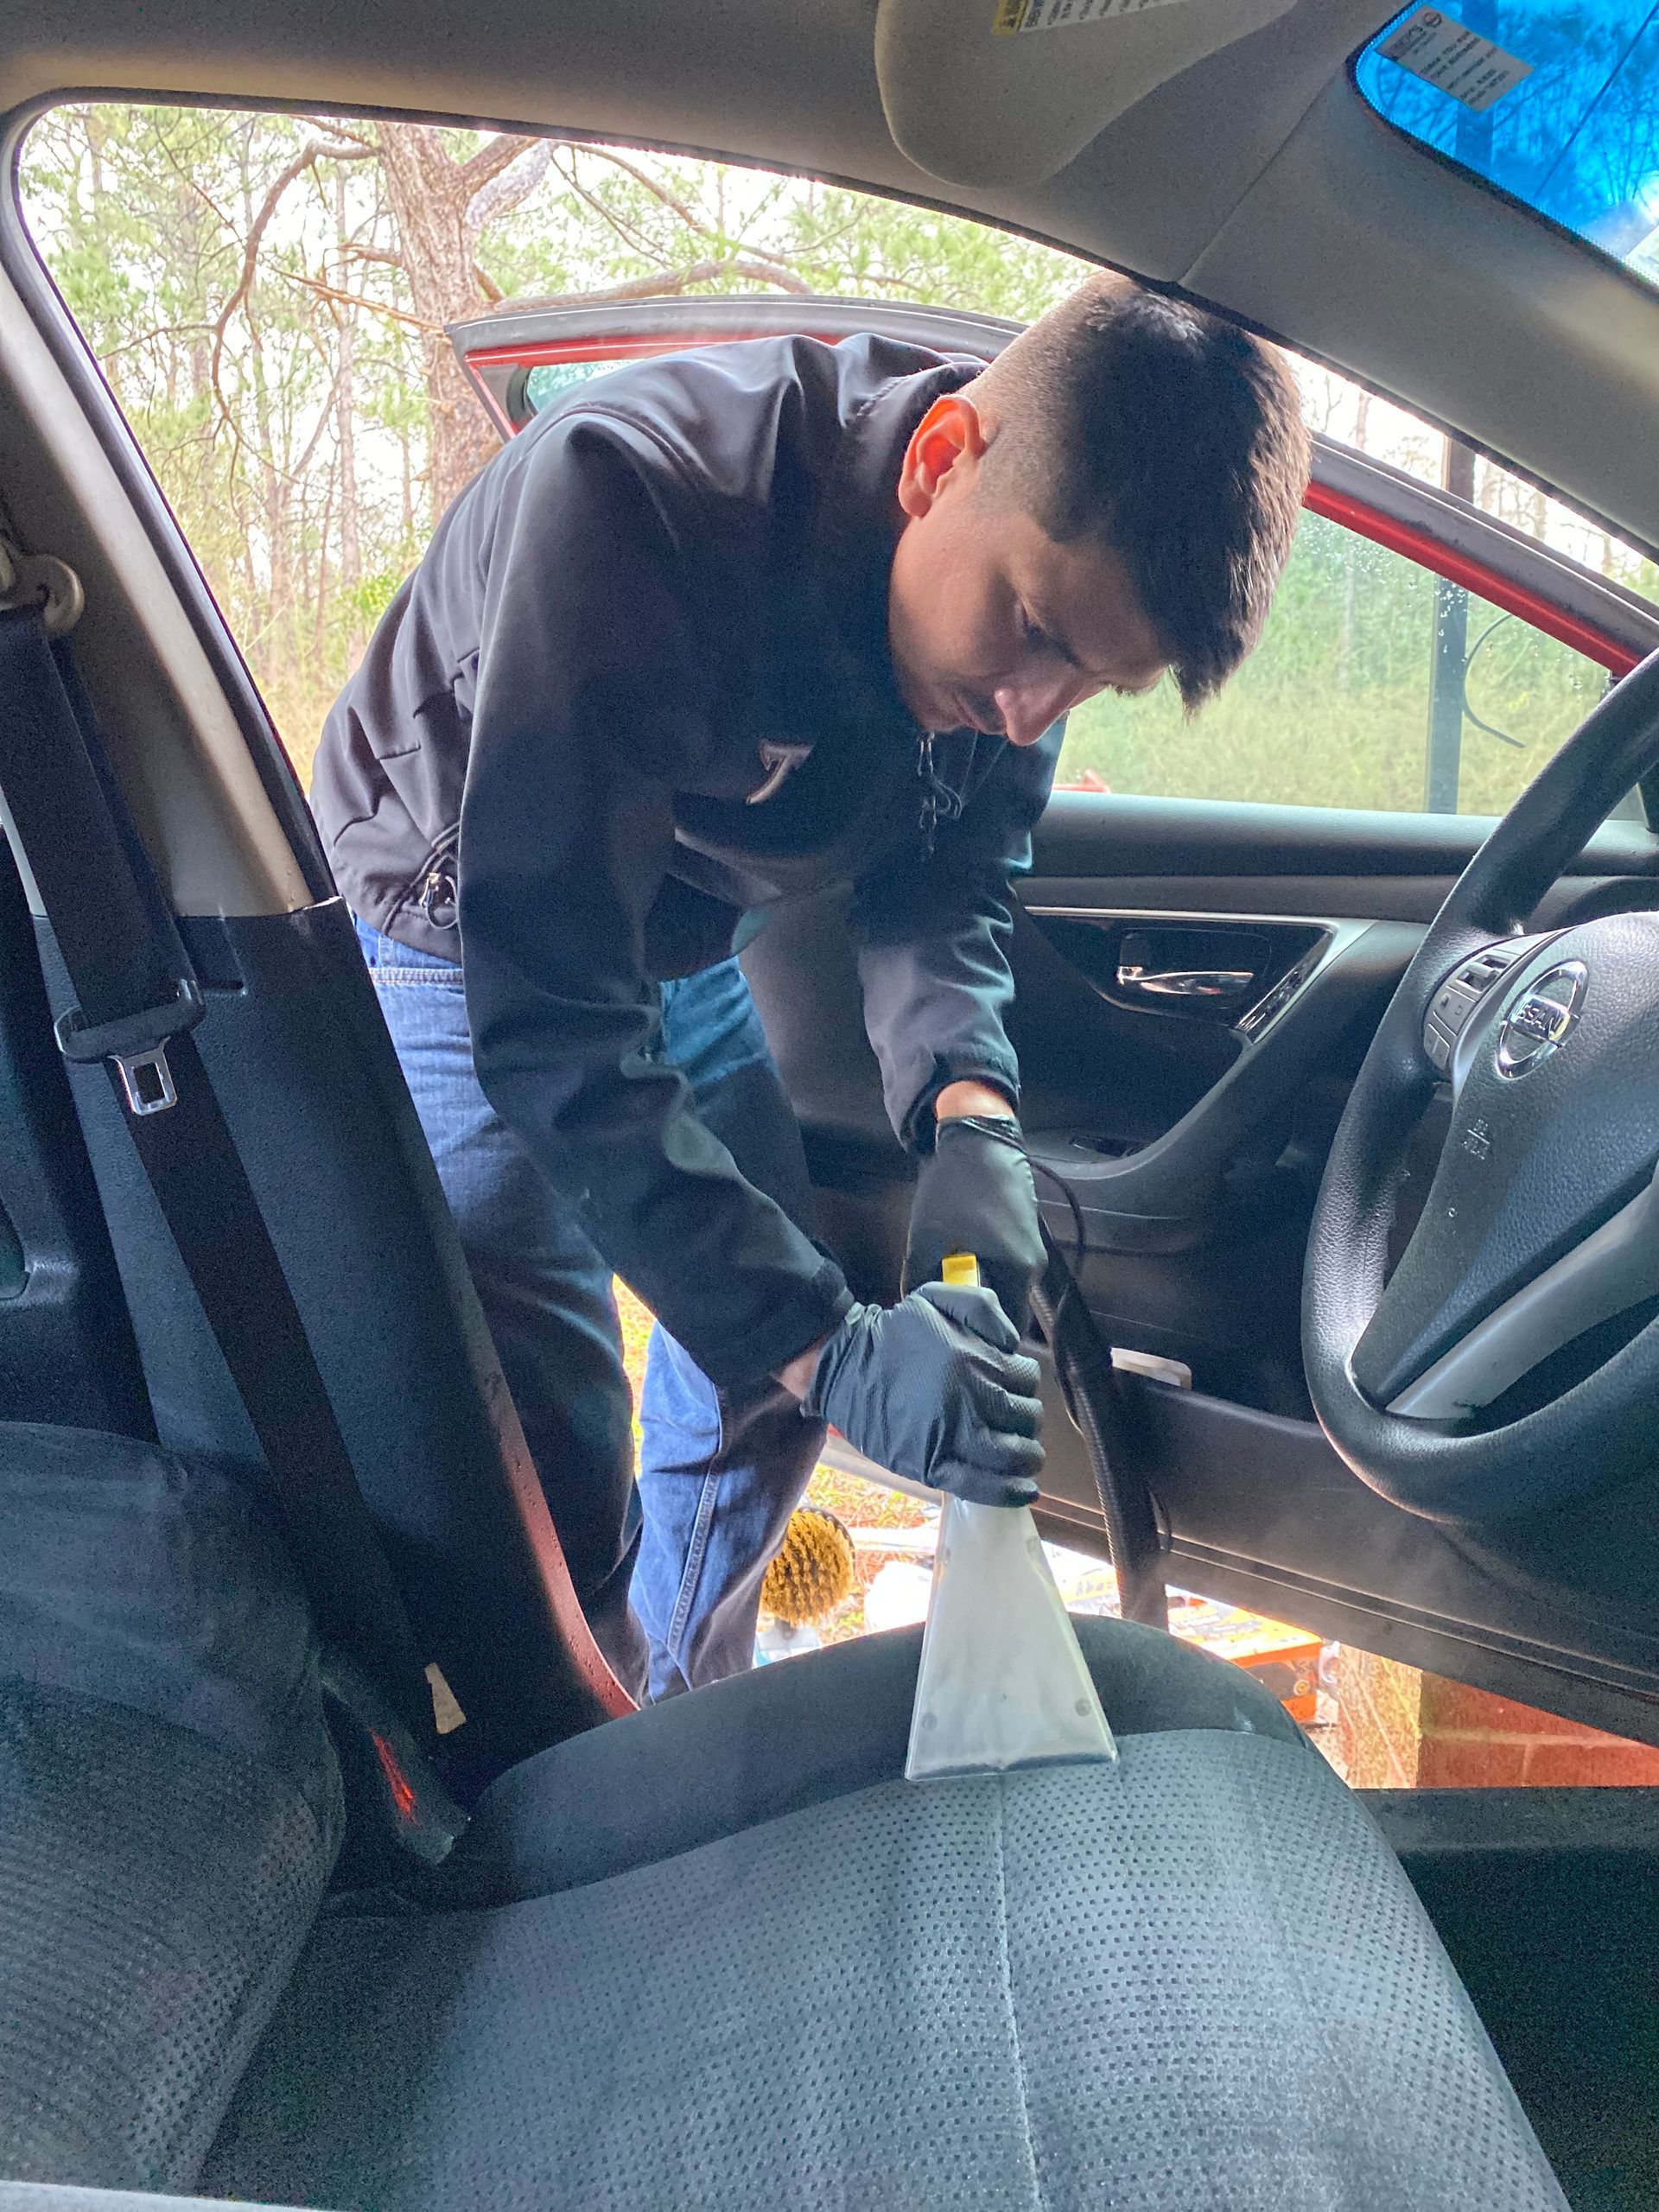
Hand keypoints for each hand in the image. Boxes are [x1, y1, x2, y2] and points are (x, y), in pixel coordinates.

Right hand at [802, 1282, 1042, 1506]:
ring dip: (1028, 1455)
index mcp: (974, 1359)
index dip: (1026, 1383)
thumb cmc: (892, 1333)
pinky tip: (1025, 1489)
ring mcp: (952, 1436)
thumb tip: (1014, 1343)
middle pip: (1025, 1417)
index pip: (1027, 1379)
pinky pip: (982, 1485)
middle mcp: (970, 1399)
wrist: (843, 1366)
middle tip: (1016, 1420)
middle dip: (1028, 1419)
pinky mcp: (932, 1466)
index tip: (1014, 1387)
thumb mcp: (936, 1297)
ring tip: (1026, 1454)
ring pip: (1013, 1454)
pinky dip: (1010, 1490)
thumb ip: (982, 1308)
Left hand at [904, 1112, 1043, 1334]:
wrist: (978, 1136)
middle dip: (978, 1317)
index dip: (982, 1341)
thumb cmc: (953, 1190)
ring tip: (947, 1286)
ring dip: (979, 1289)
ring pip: (1004, 1285)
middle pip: (1006, 1309)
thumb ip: (921, 1282)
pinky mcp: (1023, 1231)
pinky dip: (985, 1268)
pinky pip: (1005, 1264)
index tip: (956, 1343)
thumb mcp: (926, 1239)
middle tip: (945, 1319)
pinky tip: (960, 1258)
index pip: (1008, 1330)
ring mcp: (1030, 1247)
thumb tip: (916, 1312)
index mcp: (1017, 1272)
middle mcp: (1032, 1265)